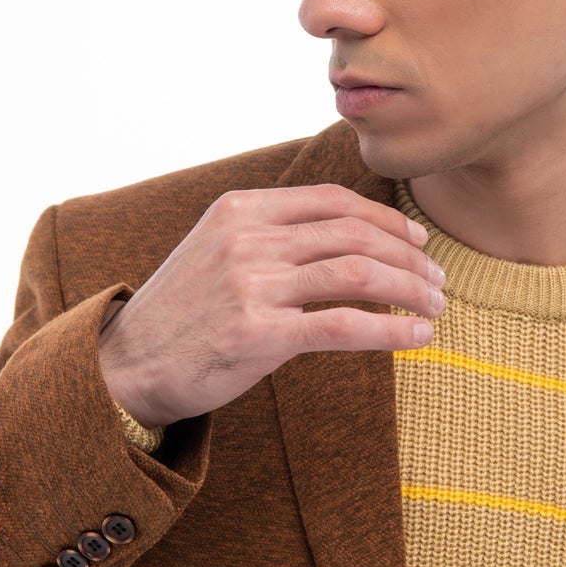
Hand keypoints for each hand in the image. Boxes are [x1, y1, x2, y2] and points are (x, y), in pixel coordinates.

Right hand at [97, 182, 445, 426]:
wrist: (127, 365)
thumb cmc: (183, 312)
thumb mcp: (217, 248)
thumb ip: (272, 233)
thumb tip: (348, 232)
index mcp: (240, 209)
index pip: (333, 201)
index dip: (386, 219)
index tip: (417, 242)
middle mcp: (247, 239)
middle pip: (354, 233)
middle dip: (409, 257)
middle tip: (438, 280)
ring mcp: (252, 285)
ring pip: (358, 273)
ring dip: (410, 290)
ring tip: (436, 308)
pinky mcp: (258, 335)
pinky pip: (344, 325)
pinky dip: (392, 329)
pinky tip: (419, 337)